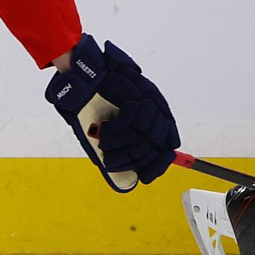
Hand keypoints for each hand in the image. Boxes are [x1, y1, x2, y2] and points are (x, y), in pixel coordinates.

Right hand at [46, 35, 179, 189]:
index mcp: (156, 116)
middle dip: (132, 159)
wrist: (86, 77)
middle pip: (155, 147)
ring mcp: (150, 99)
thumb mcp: (115, 128)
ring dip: (120, 145)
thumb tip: (136, 174)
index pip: (169, 145)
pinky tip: (106, 130)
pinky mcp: (138, 93)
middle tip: (112, 160)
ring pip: (143, 137)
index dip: (157, 164)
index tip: (144, 177)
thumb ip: (128, 145)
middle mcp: (158, 108)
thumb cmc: (98, 104)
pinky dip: (116, 131)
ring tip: (105, 143)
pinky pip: (132, 122)